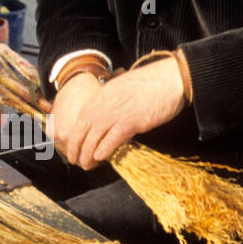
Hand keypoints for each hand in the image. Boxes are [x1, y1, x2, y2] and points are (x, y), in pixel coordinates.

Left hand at [51, 59, 185, 169]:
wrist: (170, 78)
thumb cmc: (150, 83)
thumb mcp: (121, 87)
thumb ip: (110, 101)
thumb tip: (105, 116)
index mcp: (101, 96)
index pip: (79, 120)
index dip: (73, 137)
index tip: (73, 149)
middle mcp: (104, 105)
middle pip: (82, 131)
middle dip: (75, 149)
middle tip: (76, 161)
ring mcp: (117, 113)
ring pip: (93, 137)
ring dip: (87, 154)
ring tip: (86, 165)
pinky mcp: (132, 121)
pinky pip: (112, 138)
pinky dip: (104, 149)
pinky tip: (100, 158)